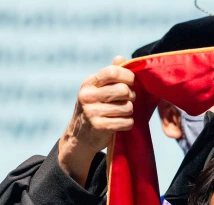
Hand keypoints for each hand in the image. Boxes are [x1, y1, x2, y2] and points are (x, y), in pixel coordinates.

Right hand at [59, 56, 135, 185]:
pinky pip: (126, 122)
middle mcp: (88, 96)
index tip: (132, 82)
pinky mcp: (99, 126)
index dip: (128, 76)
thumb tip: (120, 58)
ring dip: (129, 112)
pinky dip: (128, 124)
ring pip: (127, 107)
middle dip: (131, 96)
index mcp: (89, 83)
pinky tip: (121, 124)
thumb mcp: (98, 90)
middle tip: (129, 100)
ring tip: (123, 113)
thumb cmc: (95, 109)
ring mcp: (92, 112)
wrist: (80, 137)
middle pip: (123, 90)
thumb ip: (110, 75)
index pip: (112, 72)